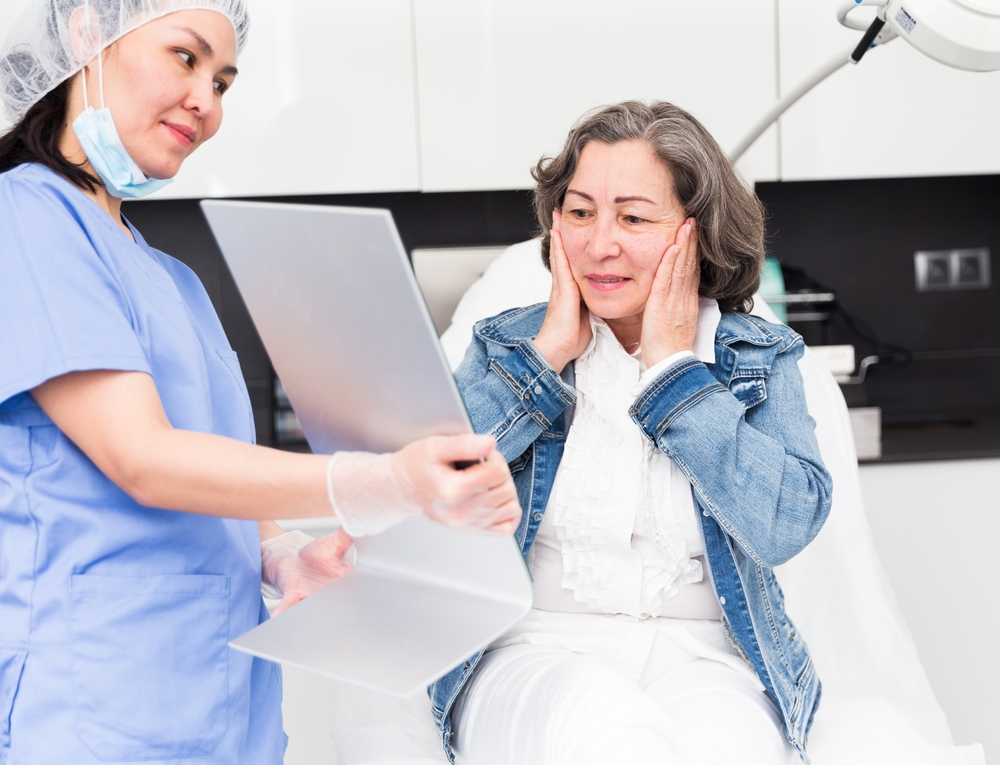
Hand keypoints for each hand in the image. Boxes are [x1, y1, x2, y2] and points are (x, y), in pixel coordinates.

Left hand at [261, 528, 353, 615]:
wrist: (291, 557)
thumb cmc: (315, 555)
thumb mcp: (333, 543)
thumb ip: (346, 536)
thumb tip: (358, 522)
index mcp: (343, 580)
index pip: (357, 589)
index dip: (362, 593)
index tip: (367, 596)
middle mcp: (329, 593)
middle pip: (338, 605)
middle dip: (340, 611)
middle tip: (344, 616)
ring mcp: (311, 597)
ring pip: (314, 609)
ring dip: (313, 614)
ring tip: (313, 618)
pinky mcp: (293, 595)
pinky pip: (289, 605)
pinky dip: (284, 610)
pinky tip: (278, 615)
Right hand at [327, 434, 521, 536]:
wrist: (400, 489)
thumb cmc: (415, 466)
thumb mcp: (435, 446)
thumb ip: (464, 444)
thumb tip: (491, 443)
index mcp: (453, 491)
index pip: (498, 472)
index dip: (494, 457)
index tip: (482, 454)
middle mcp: (461, 512)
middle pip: (506, 489)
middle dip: (500, 471)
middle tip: (483, 465)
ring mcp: (467, 525)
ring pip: (511, 506)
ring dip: (505, 490)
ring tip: (487, 480)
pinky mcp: (470, 530)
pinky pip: (506, 528)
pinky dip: (508, 512)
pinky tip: (496, 499)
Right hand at [532, 209, 591, 372]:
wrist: (559, 348)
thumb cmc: (574, 337)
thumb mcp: (588, 316)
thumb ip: (594, 304)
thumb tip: (607, 299)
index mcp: (572, 290)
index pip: (574, 261)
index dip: (573, 244)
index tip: (576, 226)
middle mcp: (565, 284)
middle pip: (565, 251)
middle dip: (564, 232)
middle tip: (562, 210)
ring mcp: (561, 284)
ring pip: (561, 252)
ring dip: (559, 232)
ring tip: (559, 213)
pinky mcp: (562, 288)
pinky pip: (561, 262)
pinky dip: (559, 246)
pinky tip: (559, 232)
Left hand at [640, 218, 700, 367]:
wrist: (671, 365)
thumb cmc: (670, 348)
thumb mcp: (678, 323)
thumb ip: (678, 307)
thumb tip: (677, 297)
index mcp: (688, 302)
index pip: (693, 271)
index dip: (695, 251)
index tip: (695, 234)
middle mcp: (685, 299)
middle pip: (691, 264)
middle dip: (693, 241)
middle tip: (694, 219)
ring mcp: (675, 302)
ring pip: (682, 268)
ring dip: (684, 244)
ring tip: (687, 224)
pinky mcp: (662, 307)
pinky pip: (667, 281)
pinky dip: (670, 263)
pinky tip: (672, 247)